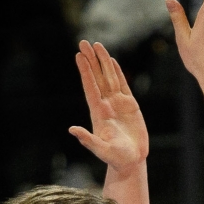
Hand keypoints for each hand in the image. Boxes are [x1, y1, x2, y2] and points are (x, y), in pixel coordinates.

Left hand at [70, 40, 147, 172]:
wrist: (131, 161)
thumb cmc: (116, 158)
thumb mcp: (101, 150)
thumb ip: (88, 140)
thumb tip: (72, 130)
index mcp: (98, 113)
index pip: (90, 87)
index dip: (85, 72)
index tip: (79, 56)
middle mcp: (106, 105)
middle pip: (97, 78)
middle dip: (91, 60)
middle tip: (83, 42)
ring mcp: (117, 103)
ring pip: (109, 77)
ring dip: (103, 61)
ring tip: (97, 45)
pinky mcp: (130, 105)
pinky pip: (122, 84)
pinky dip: (117, 72)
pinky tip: (111, 61)